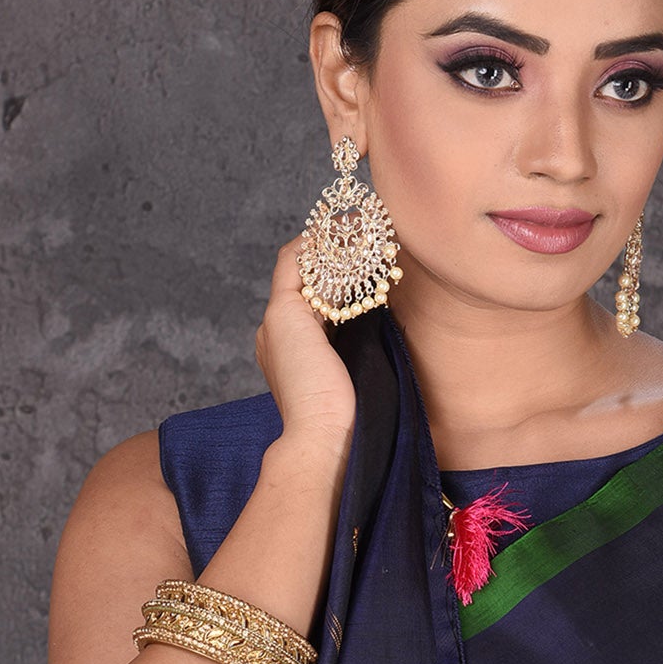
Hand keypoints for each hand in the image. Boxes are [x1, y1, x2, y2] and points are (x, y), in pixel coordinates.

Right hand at [256, 236, 356, 448]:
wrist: (322, 437)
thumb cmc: (345, 419)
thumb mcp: (355, 376)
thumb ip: (358, 349)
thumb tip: (386, 327)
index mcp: (290, 349)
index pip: (312, 299)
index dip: (337, 276)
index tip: (367, 260)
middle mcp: (276, 332)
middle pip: (303, 277)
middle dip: (334, 253)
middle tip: (367, 233)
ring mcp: (276, 321)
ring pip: (299, 265)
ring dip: (329, 243)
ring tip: (361, 226)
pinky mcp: (283, 313)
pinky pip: (295, 263)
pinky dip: (318, 244)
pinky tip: (347, 235)